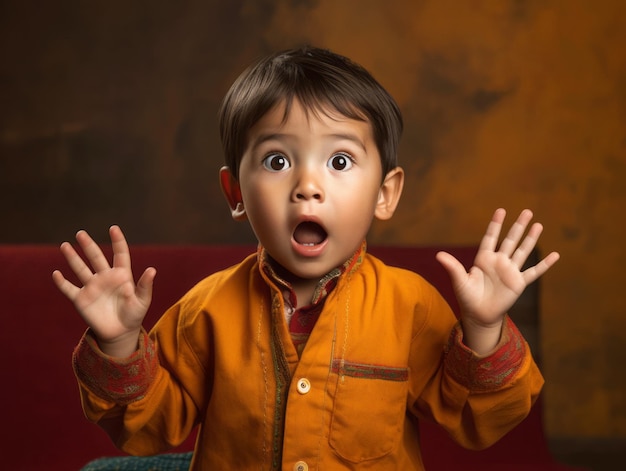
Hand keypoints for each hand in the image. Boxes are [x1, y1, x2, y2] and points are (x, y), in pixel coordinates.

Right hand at [52, 225, 155, 356]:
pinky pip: (69, 289)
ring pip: (80, 269)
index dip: (118, 241)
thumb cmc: (134, 315)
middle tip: (81, 233)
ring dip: (72, 258)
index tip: (114, 228)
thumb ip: (145, 286)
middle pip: (96, 258)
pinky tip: (56, 273)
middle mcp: (105, 278)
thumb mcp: (142, 301)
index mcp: (122, 276)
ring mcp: (92, 287)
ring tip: (65, 245)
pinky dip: (62, 282)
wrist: (120, 333)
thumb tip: (152, 270)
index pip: (120, 254)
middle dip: (88, 245)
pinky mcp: (81, 300)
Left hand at [436, 209, 559, 351]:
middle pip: (510, 240)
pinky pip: (534, 272)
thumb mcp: (459, 281)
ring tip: (538, 225)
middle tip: (527, 211)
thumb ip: (452, 267)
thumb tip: (438, 255)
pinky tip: (555, 255)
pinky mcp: (519, 283)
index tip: (501, 210)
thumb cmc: (467, 297)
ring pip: (523, 251)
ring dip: (531, 239)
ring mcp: (510, 271)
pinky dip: (544, 264)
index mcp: (483, 259)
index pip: (491, 237)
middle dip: (518, 226)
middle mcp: (499, 262)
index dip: (496, 224)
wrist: (479, 314)